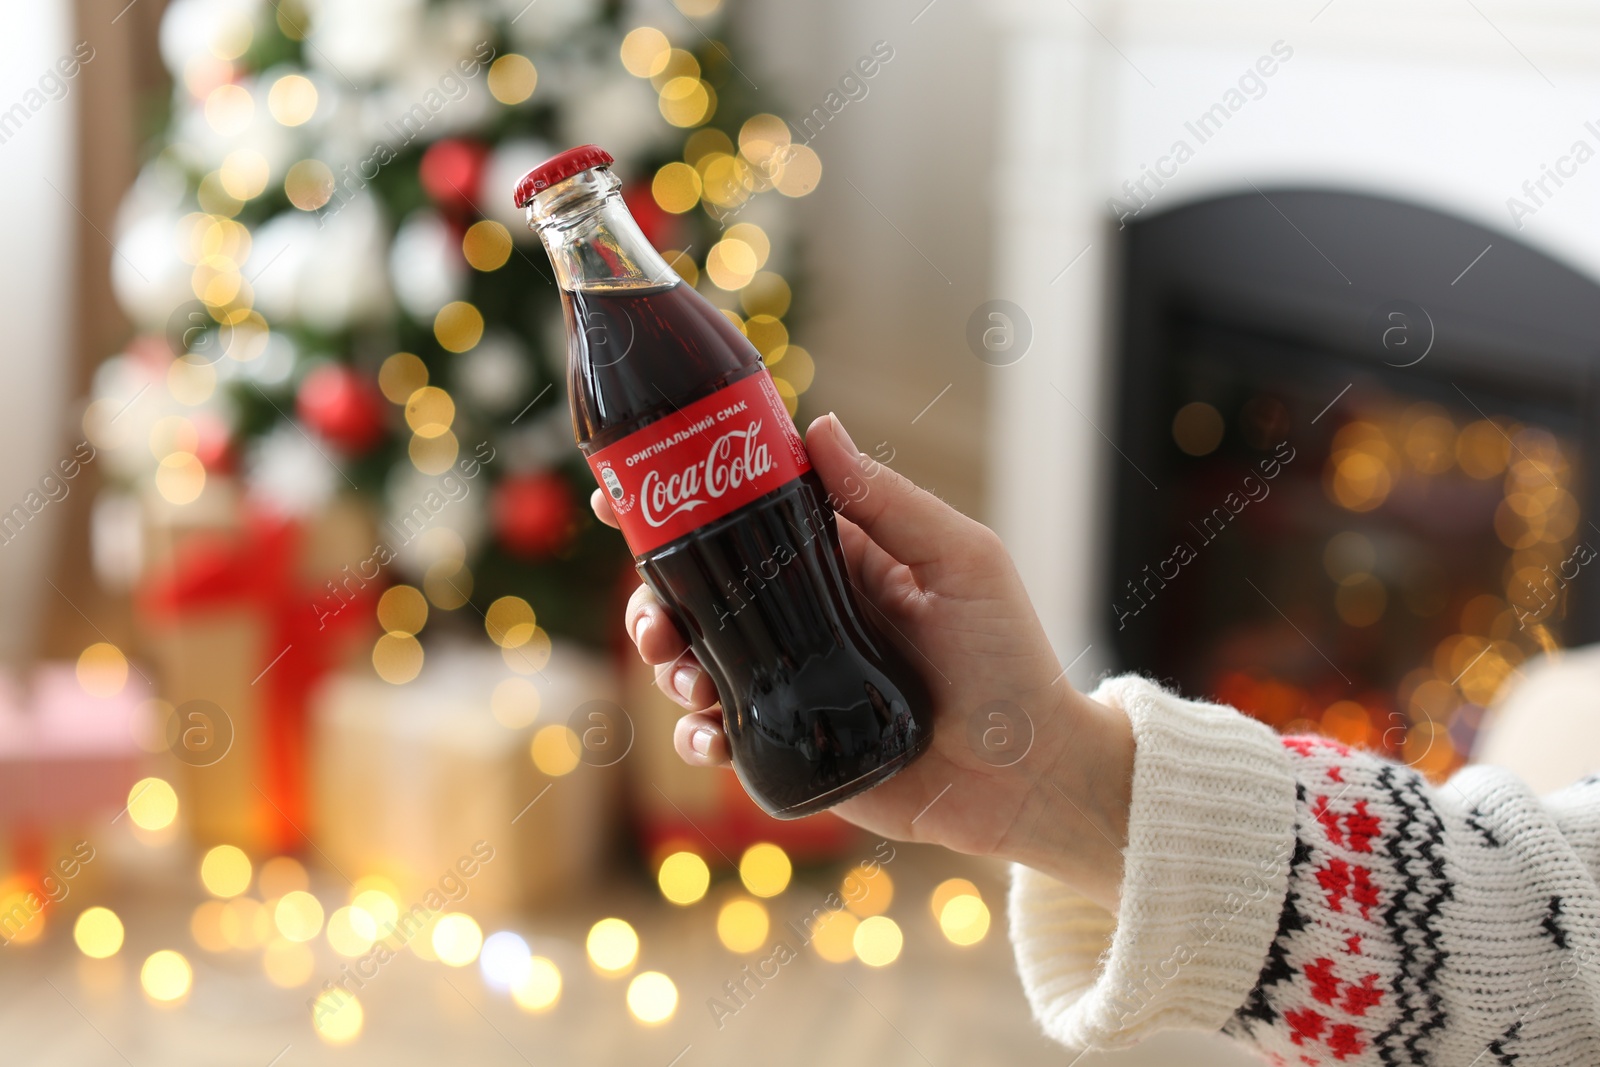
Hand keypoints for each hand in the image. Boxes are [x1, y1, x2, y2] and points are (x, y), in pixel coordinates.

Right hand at [594, 413, 1134, 909]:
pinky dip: (697, 735)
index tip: (620, 494)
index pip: (748, 516)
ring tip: (682, 675)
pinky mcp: (792, 743)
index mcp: (839, 560)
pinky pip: (722, 735)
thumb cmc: (1009, 661)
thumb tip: (817, 427)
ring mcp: (794, 680)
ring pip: (698, 659)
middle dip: (656, 597)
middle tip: (653, 616)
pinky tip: (710, 736)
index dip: (682, 502)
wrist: (1026, 776)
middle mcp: (806, 615)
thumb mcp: (960, 562)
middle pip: (703, 590)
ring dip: (667, 662)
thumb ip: (889, 501)